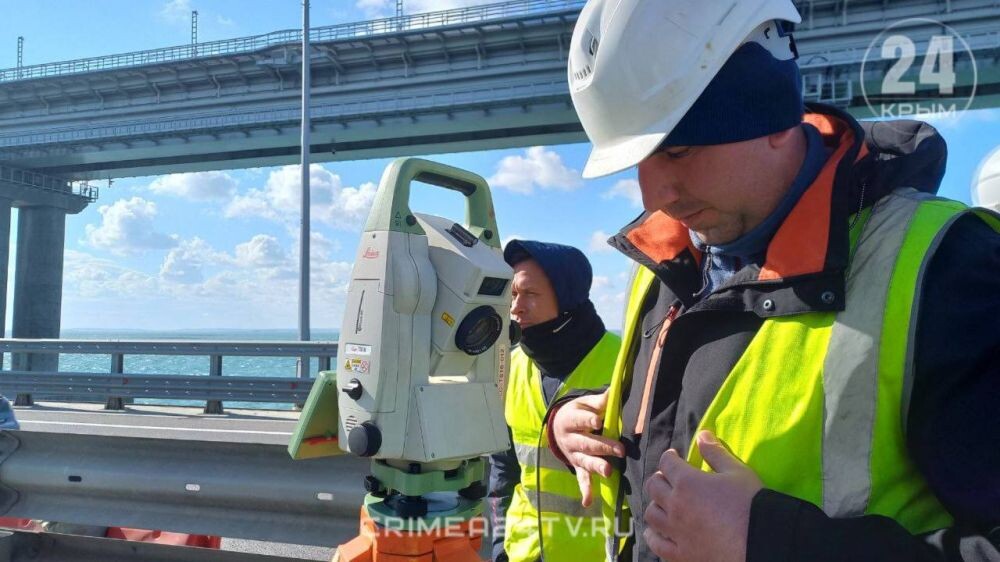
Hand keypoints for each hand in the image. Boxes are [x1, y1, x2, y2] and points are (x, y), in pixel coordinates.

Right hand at [550, 390, 624, 506]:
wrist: (557, 428)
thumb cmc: (576, 413)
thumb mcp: (582, 404)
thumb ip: (597, 401)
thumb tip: (613, 391)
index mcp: (570, 421)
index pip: (579, 421)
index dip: (588, 421)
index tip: (598, 421)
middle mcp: (570, 440)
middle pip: (587, 444)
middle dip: (603, 447)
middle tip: (620, 450)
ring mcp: (573, 455)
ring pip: (585, 461)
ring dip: (596, 467)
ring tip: (608, 472)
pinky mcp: (577, 467)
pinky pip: (581, 479)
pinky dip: (585, 490)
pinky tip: (587, 501)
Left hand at [642, 431, 762, 561]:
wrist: (763, 541)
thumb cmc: (751, 503)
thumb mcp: (737, 471)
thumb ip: (715, 453)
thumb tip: (702, 434)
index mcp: (687, 482)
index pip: (667, 463)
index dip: (670, 457)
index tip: (674, 457)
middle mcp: (675, 505)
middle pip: (654, 486)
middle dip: (660, 478)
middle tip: (669, 479)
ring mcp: (676, 532)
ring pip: (651, 515)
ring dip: (655, 505)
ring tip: (664, 504)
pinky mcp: (681, 554)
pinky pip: (657, 544)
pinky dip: (653, 536)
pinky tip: (655, 532)